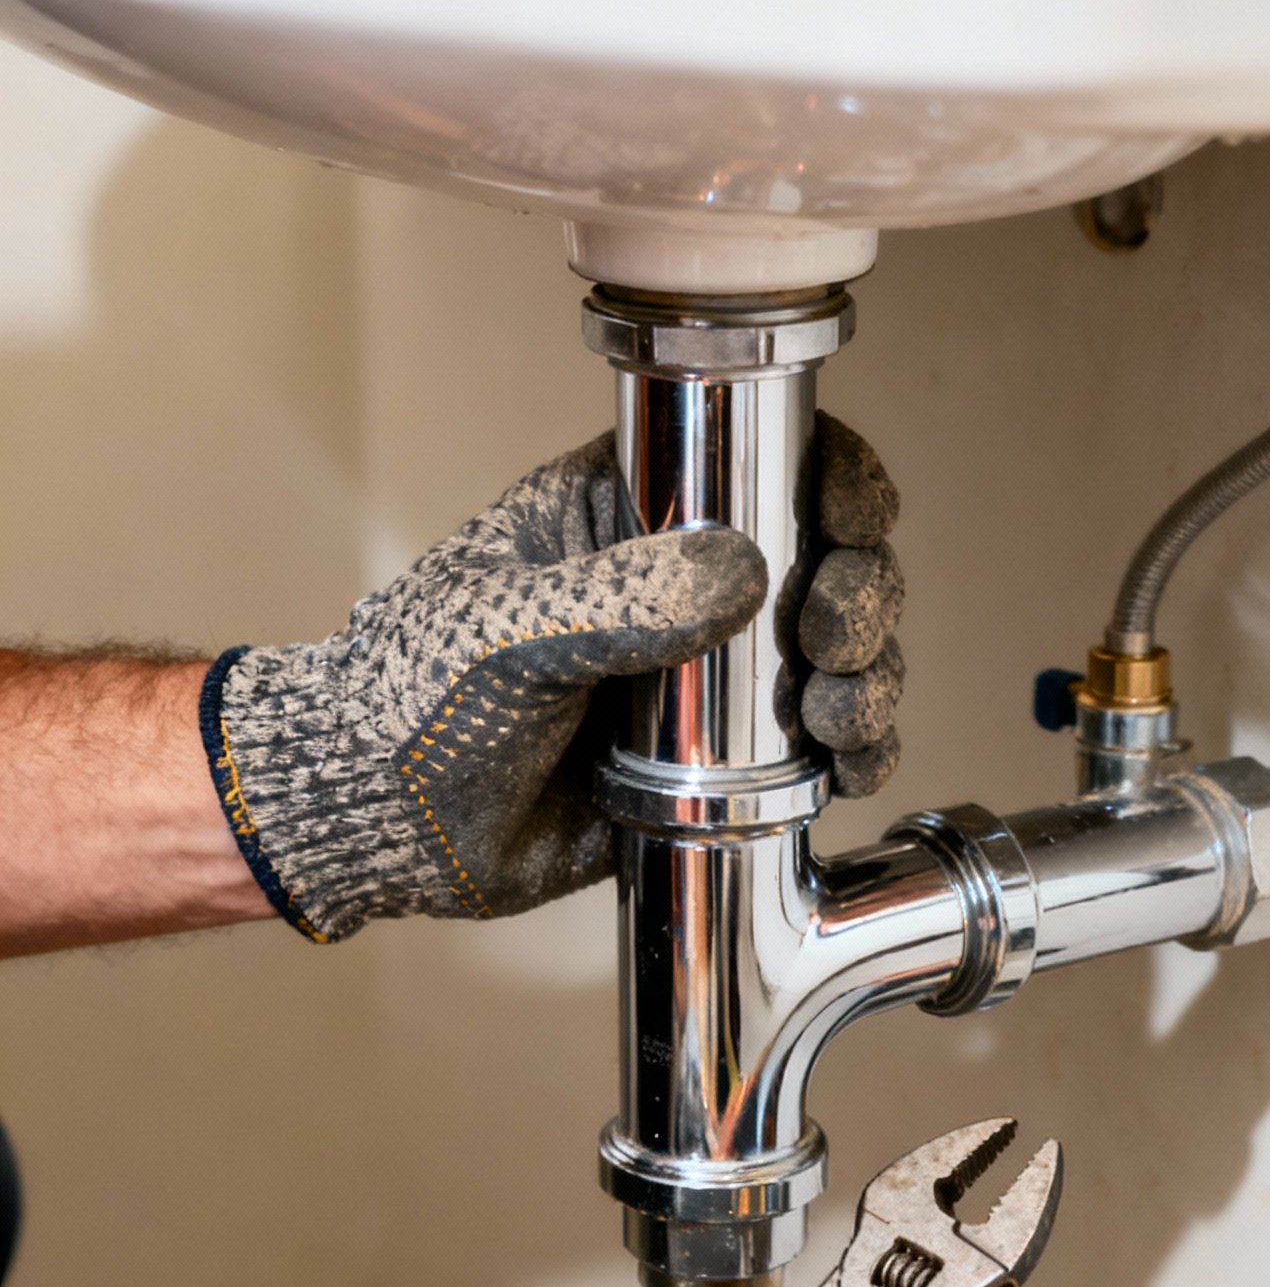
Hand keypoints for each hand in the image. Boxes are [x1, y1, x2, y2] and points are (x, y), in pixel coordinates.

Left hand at [201, 419, 903, 942]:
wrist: (384, 824)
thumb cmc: (412, 701)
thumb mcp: (504, 630)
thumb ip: (615, 598)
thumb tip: (743, 570)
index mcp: (633, 511)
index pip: (768, 461)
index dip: (837, 482)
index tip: (851, 522)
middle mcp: (688, 589)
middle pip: (832, 562)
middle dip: (861, 594)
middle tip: (829, 636)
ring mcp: (712, 683)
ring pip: (840, 659)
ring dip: (868, 679)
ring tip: (833, 712)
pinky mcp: (722, 773)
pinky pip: (819, 754)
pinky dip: (855, 753)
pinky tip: (845, 763)